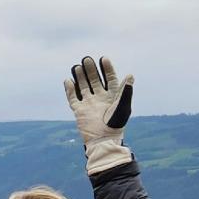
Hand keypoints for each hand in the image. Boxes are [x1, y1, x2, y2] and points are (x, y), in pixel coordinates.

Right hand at [64, 56, 134, 174]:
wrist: (103, 140)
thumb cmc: (116, 124)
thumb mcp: (123, 106)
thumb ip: (125, 91)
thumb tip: (130, 75)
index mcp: (112, 97)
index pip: (110, 79)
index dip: (107, 69)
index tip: (104, 58)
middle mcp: (100, 98)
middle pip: (95, 80)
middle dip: (91, 70)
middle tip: (87, 59)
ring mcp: (89, 104)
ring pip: (83, 86)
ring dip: (80, 76)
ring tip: (77, 66)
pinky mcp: (79, 110)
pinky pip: (73, 98)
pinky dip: (70, 89)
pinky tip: (68, 80)